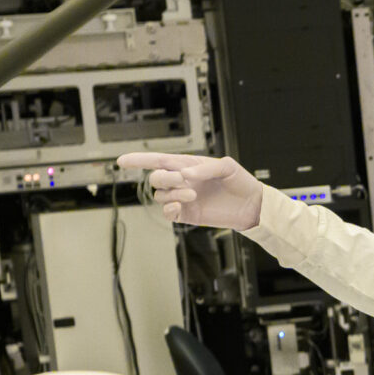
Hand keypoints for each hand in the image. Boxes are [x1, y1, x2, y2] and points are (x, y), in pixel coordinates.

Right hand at [115, 151, 266, 230]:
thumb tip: (185, 174)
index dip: (138, 160)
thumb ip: (205, 168)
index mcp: (188, 165)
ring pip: (160, 196)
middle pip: (155, 178)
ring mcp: (183, 198)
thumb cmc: (240, 182)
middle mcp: (182, 181)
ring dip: (172, 193)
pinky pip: (167, 213)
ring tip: (193, 194)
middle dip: (164, 178)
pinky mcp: (187, 215)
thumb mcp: (227, 166)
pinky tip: (179, 207)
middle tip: (183, 180)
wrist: (252, 205)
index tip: (121, 161)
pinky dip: (168, 209)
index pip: (158, 160)